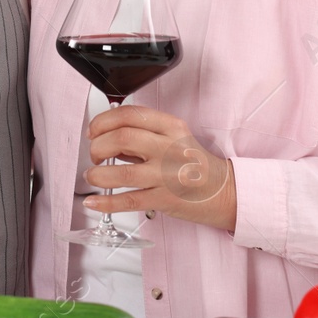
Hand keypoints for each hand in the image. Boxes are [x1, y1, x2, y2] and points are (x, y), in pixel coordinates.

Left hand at [82, 105, 236, 230]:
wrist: (224, 191)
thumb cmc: (195, 164)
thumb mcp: (175, 138)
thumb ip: (143, 134)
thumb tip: (104, 134)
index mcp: (172, 127)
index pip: (130, 114)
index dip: (103, 121)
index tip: (93, 130)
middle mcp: (170, 148)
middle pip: (122, 138)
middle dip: (97, 146)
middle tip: (95, 154)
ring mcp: (168, 176)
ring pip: (122, 173)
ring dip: (98, 175)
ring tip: (93, 176)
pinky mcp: (165, 199)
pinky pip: (129, 201)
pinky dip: (106, 202)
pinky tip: (94, 201)